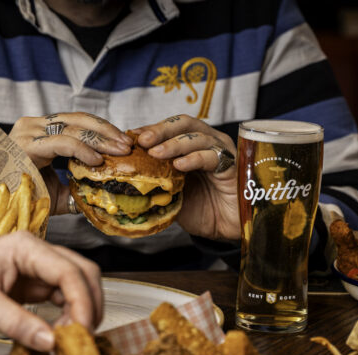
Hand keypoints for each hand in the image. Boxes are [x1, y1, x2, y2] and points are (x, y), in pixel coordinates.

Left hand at [0, 232, 102, 350]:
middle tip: (82, 339)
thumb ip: (16, 323)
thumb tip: (51, 344)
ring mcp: (39, 266)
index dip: (82, 303)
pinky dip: (68, 315)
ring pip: (77, 285)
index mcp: (27, 247)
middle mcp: (39, 252)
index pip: (69, 272)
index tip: (82, 333)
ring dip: (80, 311)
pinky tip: (58, 334)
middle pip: (83, 273)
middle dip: (89, 306)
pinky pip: (63, 296)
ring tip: (67, 340)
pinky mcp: (36, 281)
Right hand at [9, 112, 132, 215]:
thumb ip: (77, 187)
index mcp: (40, 132)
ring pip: (73, 128)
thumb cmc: (22, 199)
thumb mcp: (56, 192)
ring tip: (120, 151)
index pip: (77, 122)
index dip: (102, 131)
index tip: (124, 143)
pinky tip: (97, 160)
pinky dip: (82, 150)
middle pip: (78, 120)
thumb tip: (105, 192)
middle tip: (128, 145)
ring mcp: (28, 132)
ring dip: (100, 139)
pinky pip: (61, 142)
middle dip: (107, 132)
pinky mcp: (26, 144)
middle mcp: (33, 126)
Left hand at [133, 115, 239, 239]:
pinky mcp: (232, 165)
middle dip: (160, 130)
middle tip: (142, 140)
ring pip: (197, 137)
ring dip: (174, 144)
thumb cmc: (202, 210)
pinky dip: (194, 158)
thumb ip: (156, 183)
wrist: (227, 228)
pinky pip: (211, 156)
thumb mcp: (172, 195)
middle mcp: (207, 142)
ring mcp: (220, 151)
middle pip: (184, 124)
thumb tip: (126, 178)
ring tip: (155, 153)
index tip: (130, 137)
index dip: (150, 130)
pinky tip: (179, 165)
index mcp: (191, 146)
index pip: (169, 129)